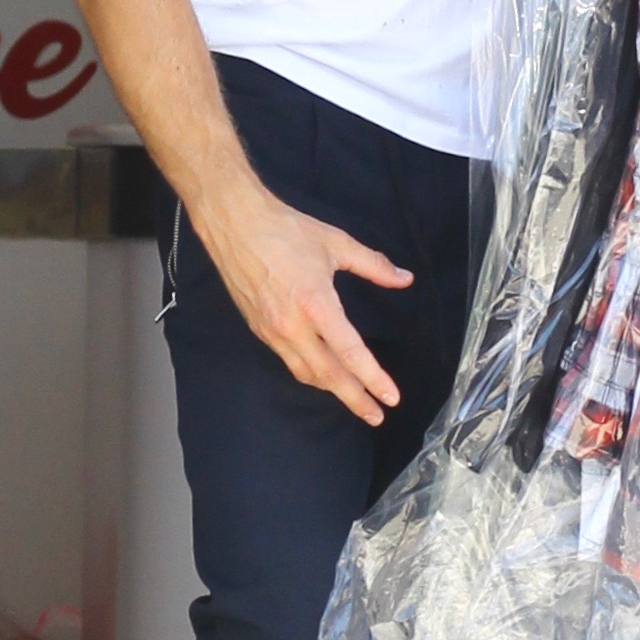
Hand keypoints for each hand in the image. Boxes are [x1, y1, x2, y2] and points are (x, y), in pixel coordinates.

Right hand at [198, 183, 412, 425]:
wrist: (235, 224)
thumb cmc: (286, 230)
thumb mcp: (337, 243)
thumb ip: (374, 265)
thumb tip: (404, 278)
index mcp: (315, 304)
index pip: (350, 352)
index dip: (373, 378)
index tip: (391, 397)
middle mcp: (292, 326)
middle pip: (328, 375)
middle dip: (354, 398)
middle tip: (376, 416)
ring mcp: (272, 331)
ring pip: (306, 373)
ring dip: (332, 390)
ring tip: (354, 400)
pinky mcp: (259, 329)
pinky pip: (289, 361)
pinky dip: (310, 373)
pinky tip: (322, 375)